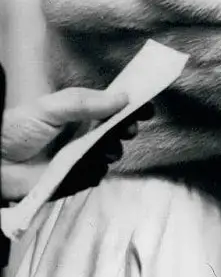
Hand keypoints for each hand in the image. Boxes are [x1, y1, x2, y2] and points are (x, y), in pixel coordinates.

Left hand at [1, 88, 152, 200]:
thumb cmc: (17, 130)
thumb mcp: (50, 108)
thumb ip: (85, 103)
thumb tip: (124, 97)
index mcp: (80, 113)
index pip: (113, 107)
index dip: (132, 106)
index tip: (146, 107)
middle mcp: (83, 133)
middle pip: (117, 130)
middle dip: (128, 129)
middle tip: (129, 130)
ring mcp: (79, 157)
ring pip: (110, 153)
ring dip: (113, 151)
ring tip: (105, 150)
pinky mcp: (73, 179)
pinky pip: (95, 176)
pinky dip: (96, 173)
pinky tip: (89, 168)